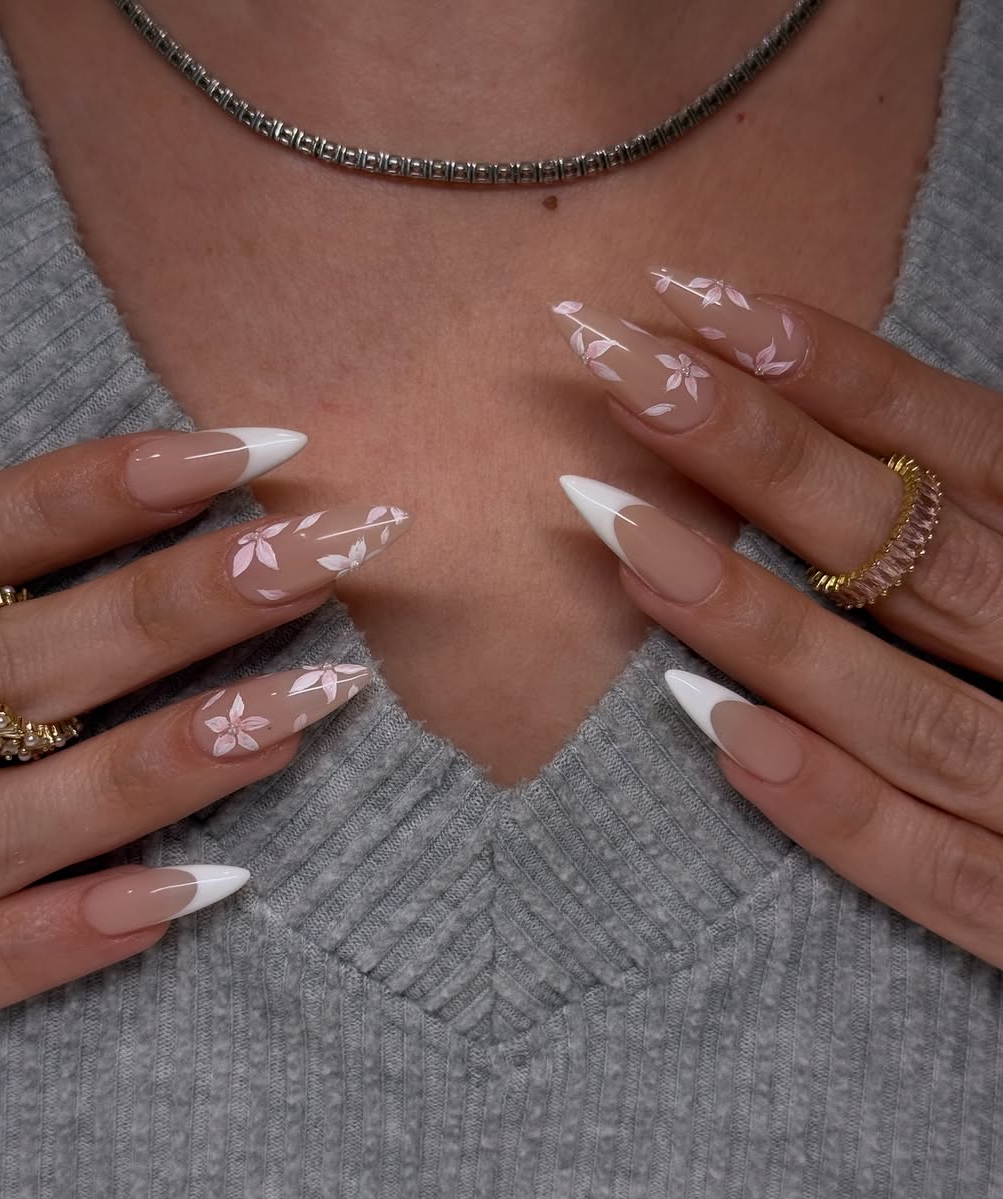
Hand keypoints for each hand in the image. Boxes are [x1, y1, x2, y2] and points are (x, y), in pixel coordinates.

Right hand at [0, 428, 410, 1032]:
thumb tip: (108, 489)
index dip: (100, 490)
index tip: (252, 445)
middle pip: (15, 664)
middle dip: (179, 607)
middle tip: (326, 552)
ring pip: (4, 819)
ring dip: (162, 766)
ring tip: (314, 701)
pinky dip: (59, 941)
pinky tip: (201, 893)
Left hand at [550, 270, 1002, 966]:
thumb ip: (981, 522)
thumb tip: (829, 419)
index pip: (975, 449)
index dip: (842, 373)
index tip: (700, 303)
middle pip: (918, 554)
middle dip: (762, 456)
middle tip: (623, 368)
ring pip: (911, 711)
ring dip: (760, 622)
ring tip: (620, 530)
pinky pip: (937, 873)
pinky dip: (835, 809)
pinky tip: (716, 730)